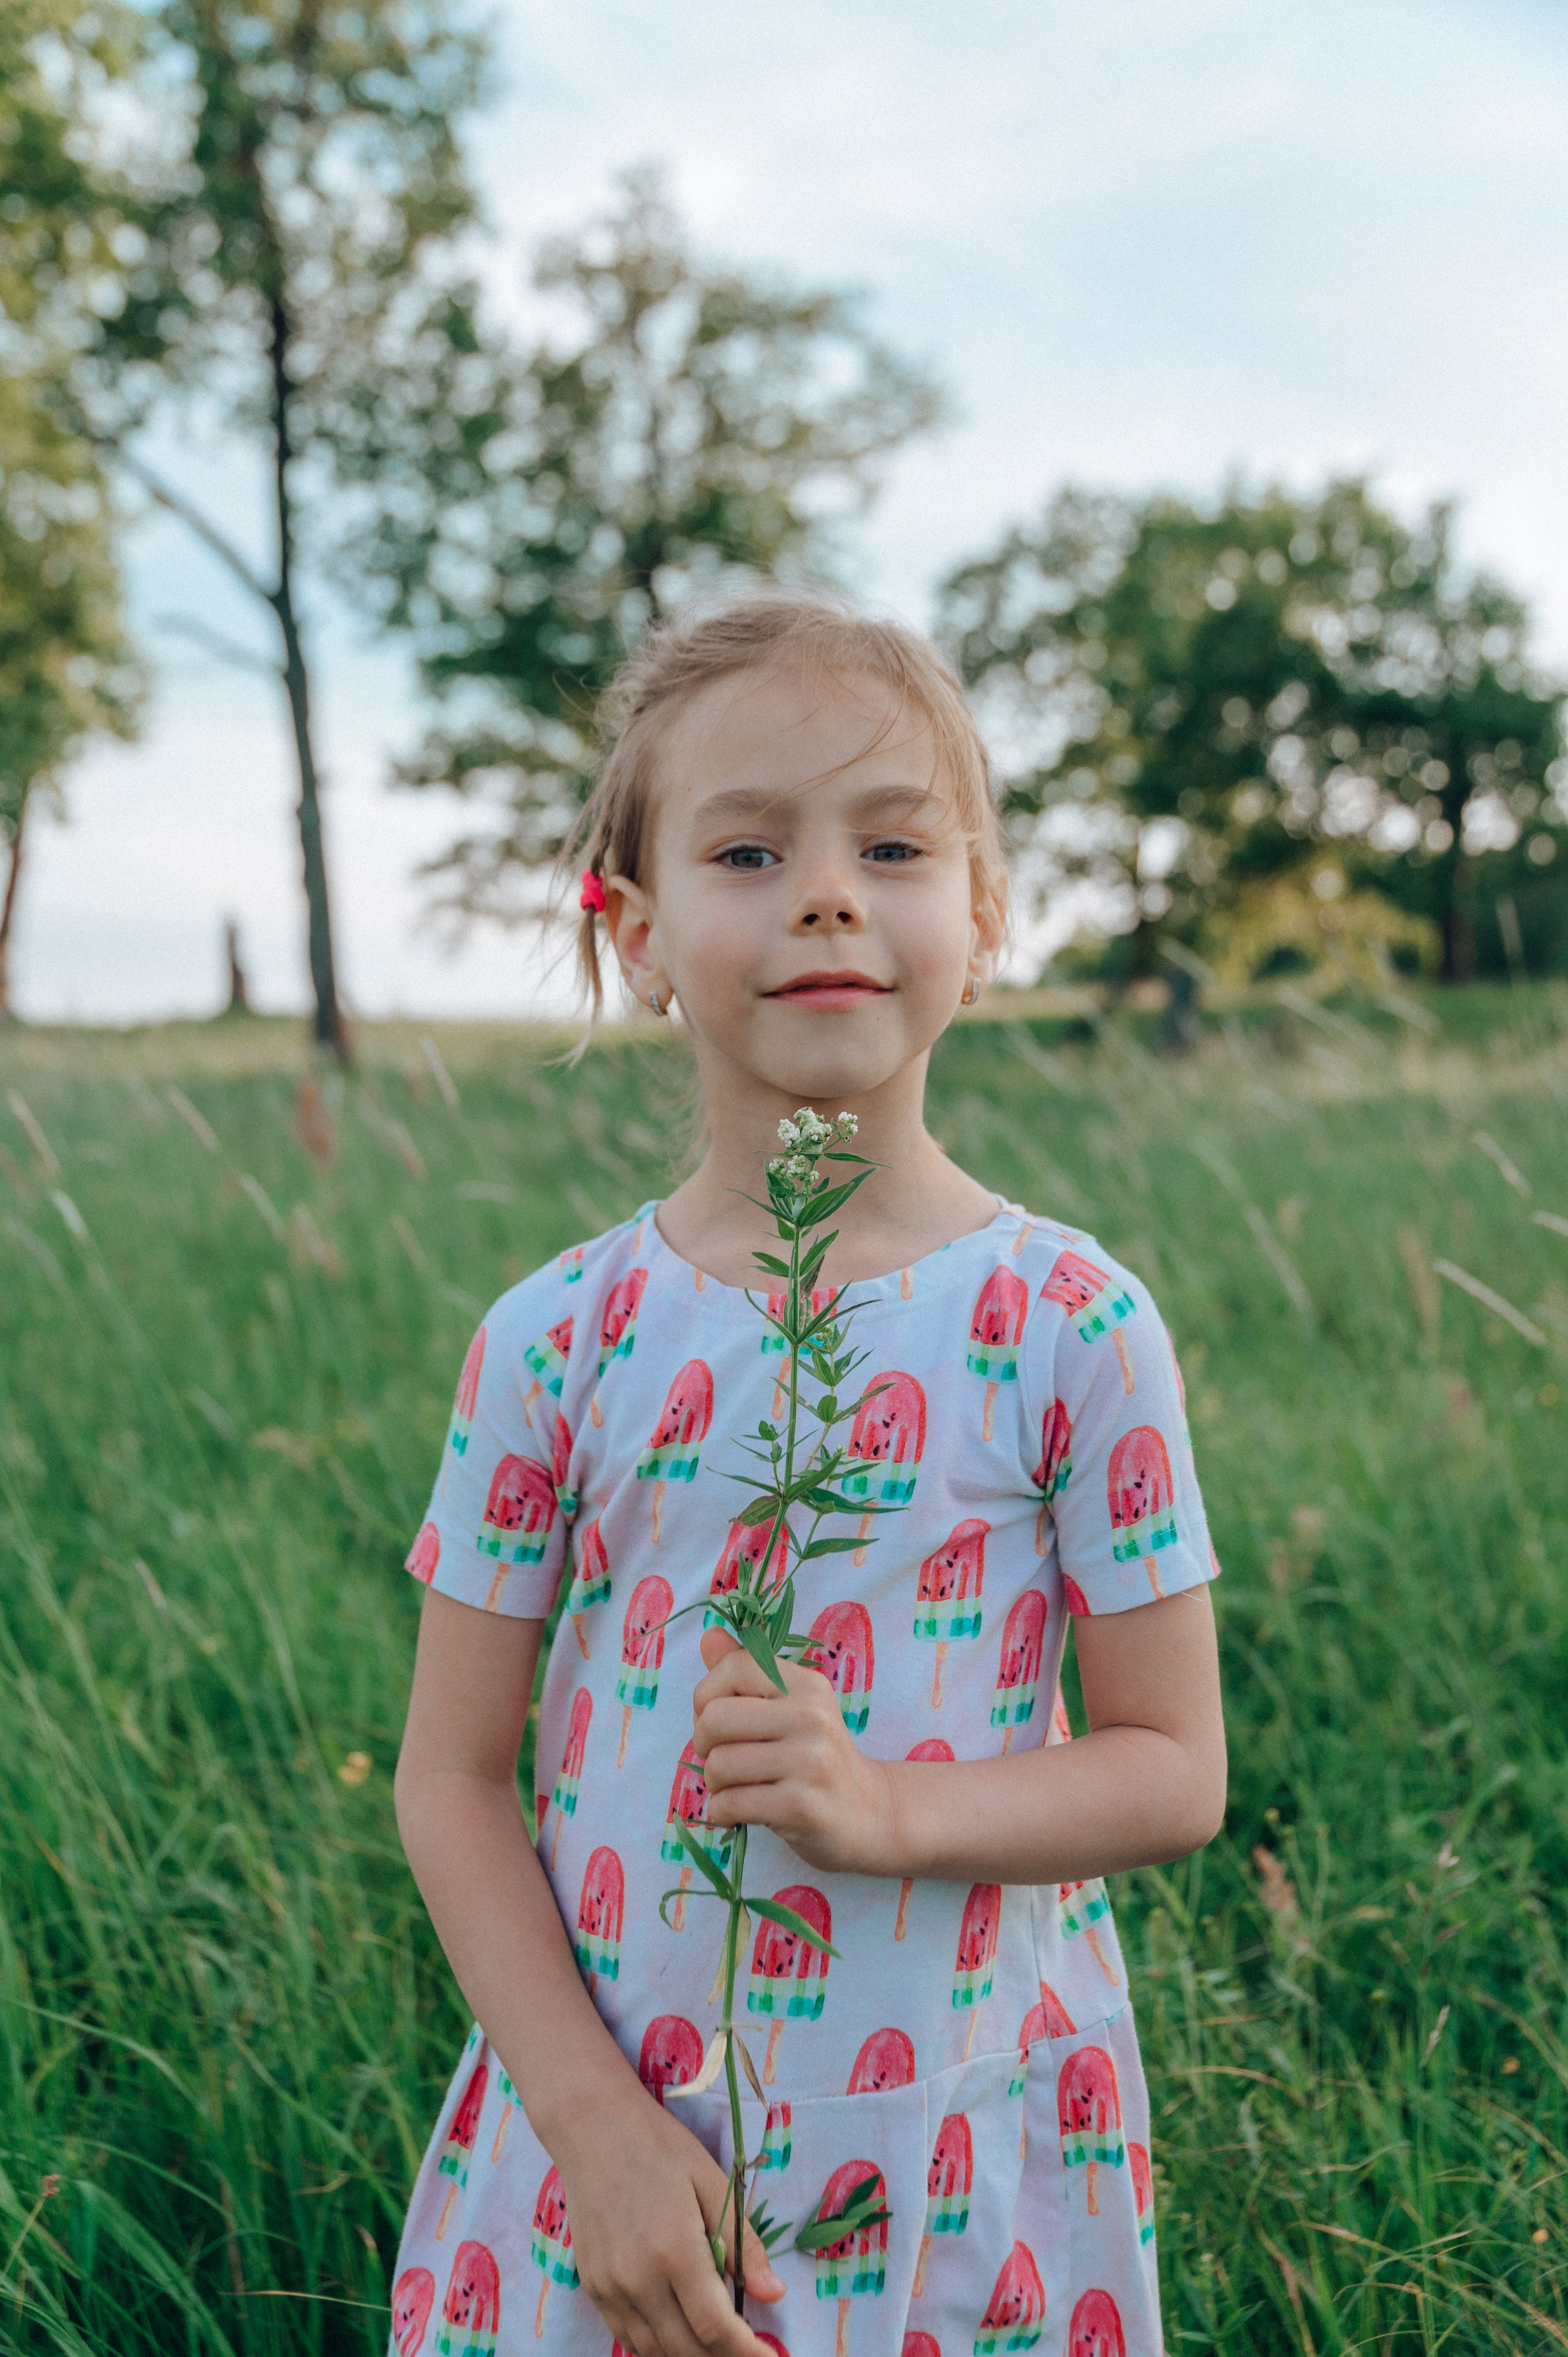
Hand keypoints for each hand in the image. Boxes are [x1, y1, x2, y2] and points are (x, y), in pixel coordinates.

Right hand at [554, 2086, 782, 2356]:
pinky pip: (627, 2336)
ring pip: (655, 2351)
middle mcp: (637, 2279)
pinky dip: (657, 2345)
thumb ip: (742, 2244)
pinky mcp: (592, 2287)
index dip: (748, 2352)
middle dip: (724, 2356)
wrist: (591, 2127)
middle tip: (748, 2347)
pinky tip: (678, 2330)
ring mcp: (609, 2287)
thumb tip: (774, 2294)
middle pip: (687, 2350)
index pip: (716, 2328)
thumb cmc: (659, 2147)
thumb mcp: (712, 2182)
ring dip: (691, 2354)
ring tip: (718, 2341)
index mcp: (674, 2250)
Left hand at [691, 1627, 897, 1874]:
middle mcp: (811, 1716)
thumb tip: (708, 1635)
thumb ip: (747, 1671)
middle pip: (714, 1718)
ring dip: (714, 1784)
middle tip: (723, 1760)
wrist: (866, 1810)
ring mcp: (809, 1762)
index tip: (720, 1723)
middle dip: (704, 1745)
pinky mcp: (800, 1806)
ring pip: (719, 1765)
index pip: (732, 1668)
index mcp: (805, 1684)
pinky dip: (722, 1813)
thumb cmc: (815, 1755)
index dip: (706, 1697)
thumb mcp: (790, 1705)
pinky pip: (730, 1804)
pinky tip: (739, 1814)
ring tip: (734, 1788)